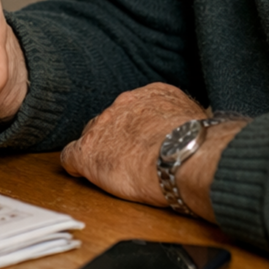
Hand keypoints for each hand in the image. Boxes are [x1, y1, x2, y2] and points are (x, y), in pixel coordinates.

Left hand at [60, 83, 246, 220]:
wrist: (182, 155)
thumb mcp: (196, 120)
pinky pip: (72, 157)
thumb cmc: (197, 144)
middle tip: (131, 157)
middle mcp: (123, 104)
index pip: (135, 108)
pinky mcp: (87, 152)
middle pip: (111, 120)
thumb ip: (183, 120)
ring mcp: (102, 126)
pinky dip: (77, 166)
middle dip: (118, 137)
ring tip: (114, 170)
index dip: (138, 128)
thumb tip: (192, 131)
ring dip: (100, 151)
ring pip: (92, 136)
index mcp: (150, 95)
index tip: (145, 141)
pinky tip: (83, 174)